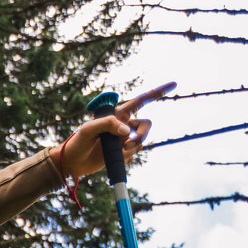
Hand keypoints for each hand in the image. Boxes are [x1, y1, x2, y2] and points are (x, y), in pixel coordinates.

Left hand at [52, 81, 176, 178]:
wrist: (73, 163)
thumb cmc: (77, 142)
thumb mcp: (88, 129)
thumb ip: (107, 124)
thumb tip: (127, 131)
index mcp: (117, 114)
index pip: (141, 100)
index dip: (157, 92)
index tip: (174, 84)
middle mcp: (123, 124)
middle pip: (146, 124)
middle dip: (142, 134)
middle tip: (128, 144)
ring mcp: (124, 139)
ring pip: (141, 140)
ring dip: (133, 147)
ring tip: (119, 151)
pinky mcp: (123, 152)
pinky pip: (134, 152)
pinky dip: (127, 156)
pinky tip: (114, 158)